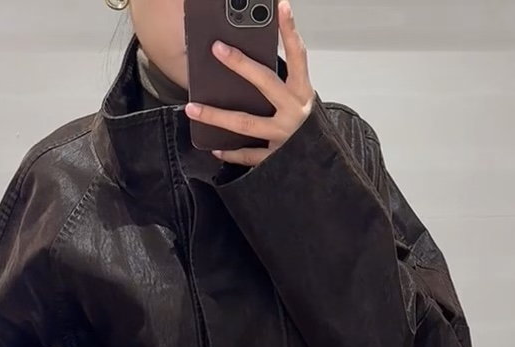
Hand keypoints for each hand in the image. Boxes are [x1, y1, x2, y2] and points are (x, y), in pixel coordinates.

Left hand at [184, 0, 313, 167]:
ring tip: (192, 108)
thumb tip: (246, 58)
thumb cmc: (305, 125)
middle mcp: (295, 111)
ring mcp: (285, 136)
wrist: (322, 162)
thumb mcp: (297, 97)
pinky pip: (249, 155)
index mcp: (302, 91)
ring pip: (247, 123)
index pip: (297, 55)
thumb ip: (279, 80)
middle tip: (217, 48)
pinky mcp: (276, 158)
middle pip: (265, 83)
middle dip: (240, 64)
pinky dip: (231, 153)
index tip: (282, 6)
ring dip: (216, 116)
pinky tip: (215, 148)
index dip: (290, 31)